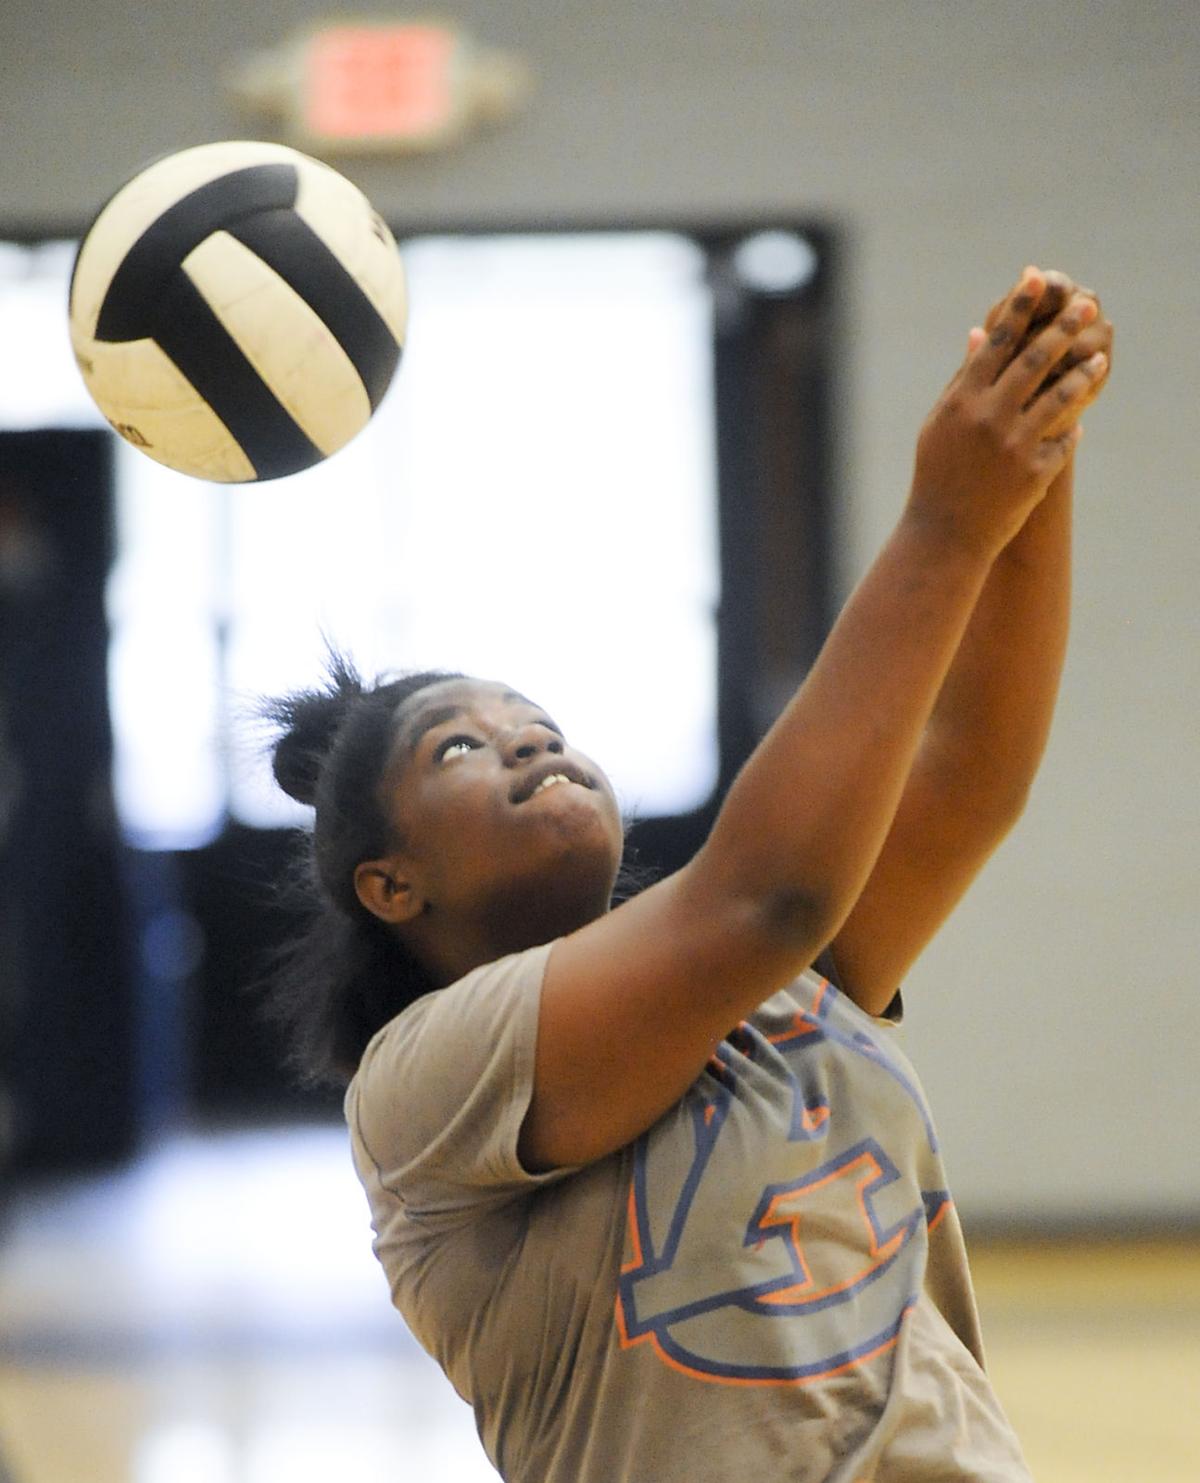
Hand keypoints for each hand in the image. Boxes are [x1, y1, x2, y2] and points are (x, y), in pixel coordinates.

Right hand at [909, 267, 1108, 560]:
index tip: (1036, 278)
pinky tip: (1076, 426)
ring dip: (1082, 375)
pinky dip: (1068, 431)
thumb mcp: (940, 424)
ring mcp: (1013, 445)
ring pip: (1059, 397)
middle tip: (1086, 304)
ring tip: (1098, 359)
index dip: (1019, 307)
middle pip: (1034, 360)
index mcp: (962, 401)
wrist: (945, 533)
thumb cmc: (937, 474)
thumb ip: (963, 380)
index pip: (996, 341)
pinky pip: (1062, 441)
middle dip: (1063, 328)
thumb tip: (982, 335)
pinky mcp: (1034, 472)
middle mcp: (988, 417)